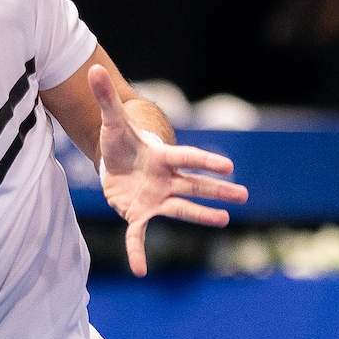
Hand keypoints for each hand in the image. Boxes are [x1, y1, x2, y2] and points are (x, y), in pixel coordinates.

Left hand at [91, 64, 248, 275]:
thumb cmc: (120, 140)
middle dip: (218, 190)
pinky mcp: (139, 215)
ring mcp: (156, 198)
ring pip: (182, 209)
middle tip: (244, 196)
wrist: (115, 161)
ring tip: (225, 222)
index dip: (206, 161)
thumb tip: (95, 67)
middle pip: (195, 185)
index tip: (230, 165)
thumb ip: (105, 99)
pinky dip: (138, 253)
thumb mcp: (110, 121)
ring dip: (201, 216)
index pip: (187, 158)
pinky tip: (140, 271)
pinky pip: (139, 237)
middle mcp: (165, 179)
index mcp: (162, 157)